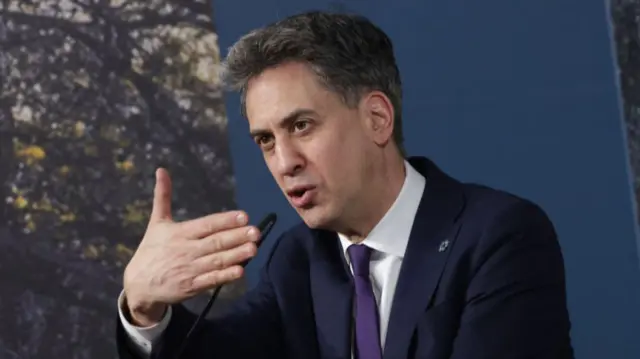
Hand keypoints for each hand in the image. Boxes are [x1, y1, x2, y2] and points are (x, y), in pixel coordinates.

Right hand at [123, 168, 259, 325]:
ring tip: (254, 248)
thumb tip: (161, 170)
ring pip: (216, 261)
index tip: (244, 216)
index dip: (225, 220)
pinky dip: (225, 276)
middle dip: (236, 237)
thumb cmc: (151, 250)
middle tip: (255, 231)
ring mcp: (190, 269)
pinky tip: (241, 270)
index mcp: (180, 233)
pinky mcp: (192, 286)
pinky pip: (211, 280)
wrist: (138, 285)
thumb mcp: (156, 223)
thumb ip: (162, 197)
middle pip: (215, 242)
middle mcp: (186, 250)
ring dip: (236, 255)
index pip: (206, 225)